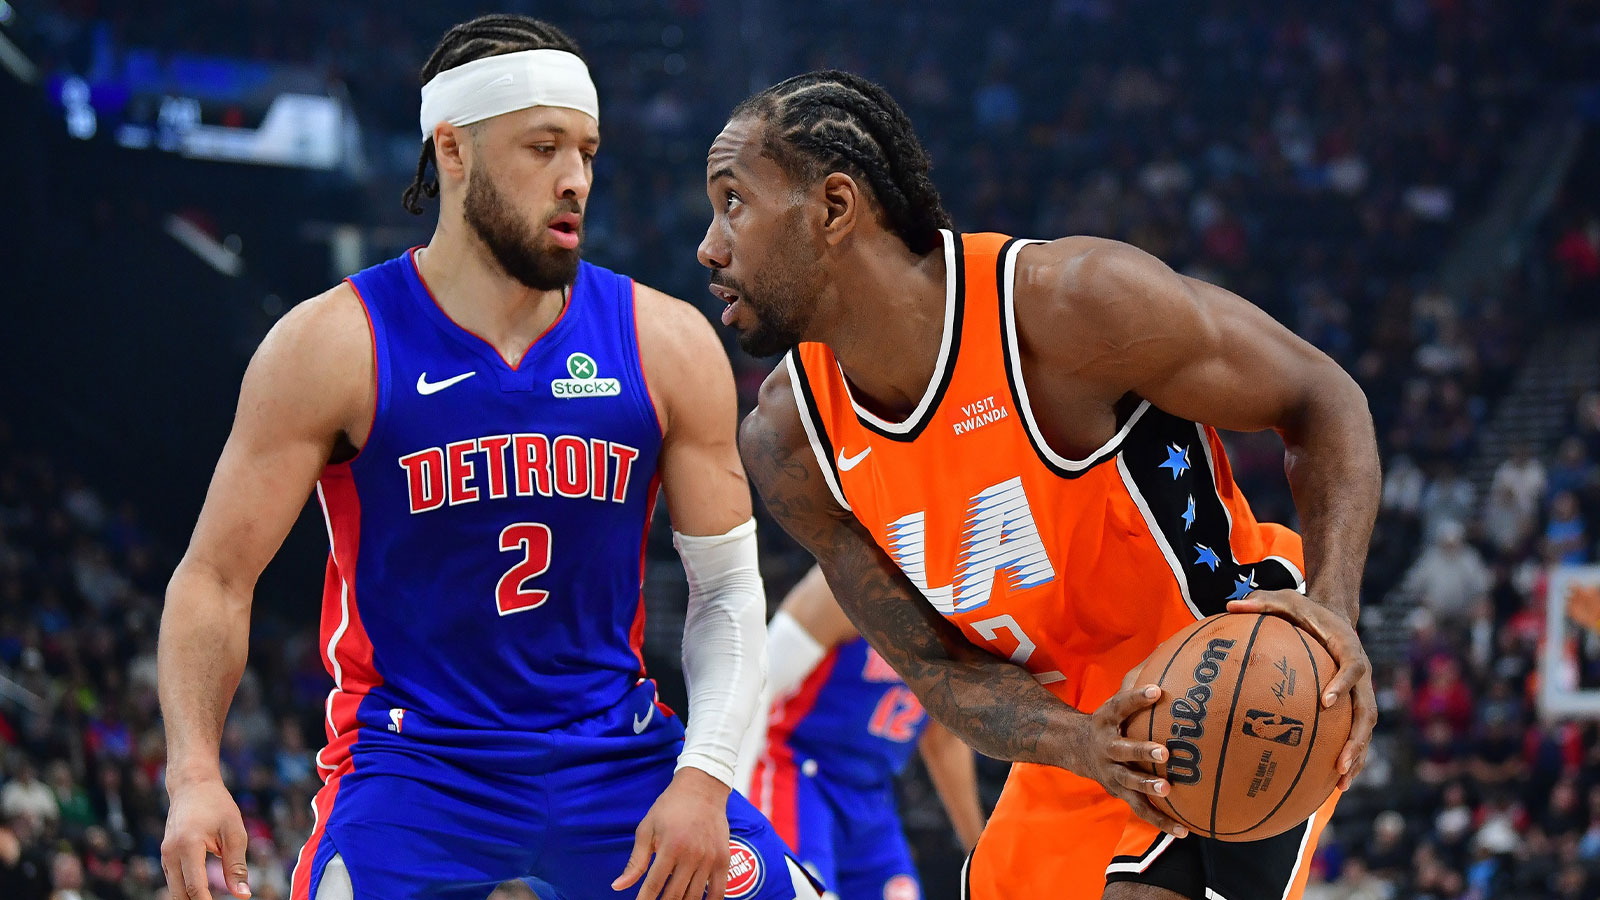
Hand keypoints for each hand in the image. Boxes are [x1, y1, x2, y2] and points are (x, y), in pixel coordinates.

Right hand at [161, 777, 249, 899]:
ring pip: (174, 891)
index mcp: (188, 845)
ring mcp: (165, 856)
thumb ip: (236, 866)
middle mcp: (170, 853)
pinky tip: (202, 898)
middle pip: (179, 895)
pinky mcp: (166, 857)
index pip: (195, 888)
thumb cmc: (217, 805)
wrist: (192, 786)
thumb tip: (243, 895)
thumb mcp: (235, 832)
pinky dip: (186, 892)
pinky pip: (174, 882)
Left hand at [612, 767, 731, 899]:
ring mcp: (710, 858)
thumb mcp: (647, 829)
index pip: (654, 885)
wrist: (702, 788)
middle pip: (674, 895)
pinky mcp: (724, 858)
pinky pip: (719, 890)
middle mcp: (692, 855)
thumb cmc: (670, 807)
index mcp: (670, 847)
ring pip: (694, 896)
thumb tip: (618, 887)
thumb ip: (636, 861)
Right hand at [1068, 678, 1188, 838]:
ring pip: (1129, 782)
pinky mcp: (1119, 792)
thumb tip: (1168, 652)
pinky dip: (1161, 821)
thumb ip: (1137, 684)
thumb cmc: (1108, 721)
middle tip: (1164, 751)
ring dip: (1148, 786)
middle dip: (1142, 751)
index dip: (1136, 698)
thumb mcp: (1115, 701)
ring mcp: (1111, 772)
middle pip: (1123, 750)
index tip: (1156, 691)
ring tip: (1168, 789)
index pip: (1120, 705)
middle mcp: (1106, 747)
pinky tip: (1183, 831)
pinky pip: (1141, 809)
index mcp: (1106, 720)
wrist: (1074, 748)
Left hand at [1228, 589, 1376, 790]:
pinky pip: (1353, 731)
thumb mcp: (1284, 598)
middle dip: (1356, 739)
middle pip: (1367, 710)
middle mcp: (1361, 673)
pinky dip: (1347, 755)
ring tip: (1340, 784)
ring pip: (1365, 728)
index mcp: (1348, 647)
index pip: (1353, 666)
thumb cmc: (1305, 609)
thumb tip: (1229, 603)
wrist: (1335, 614)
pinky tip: (1330, 782)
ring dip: (1356, 756)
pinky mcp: (1354, 703)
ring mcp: (1361, 691)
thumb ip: (1261, 602)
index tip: (1326, 702)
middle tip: (1340, 762)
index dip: (1343, 684)